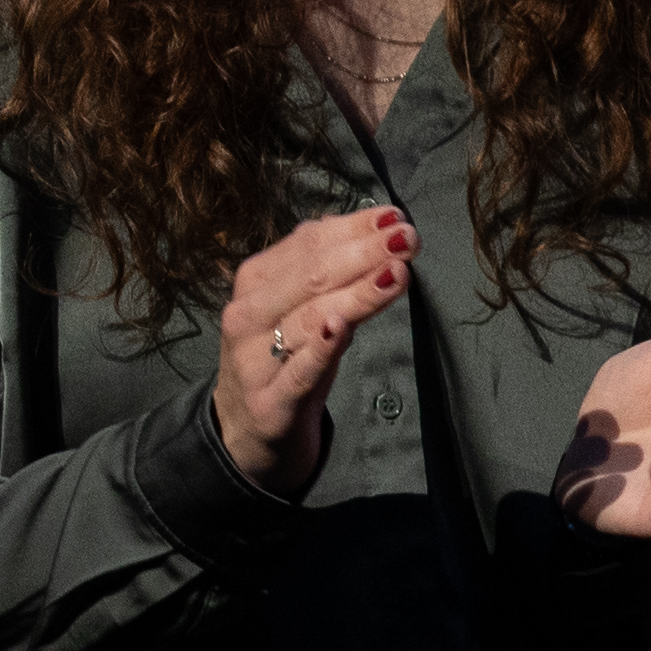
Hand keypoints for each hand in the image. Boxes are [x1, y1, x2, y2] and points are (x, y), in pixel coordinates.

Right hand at [211, 206, 409, 494]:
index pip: (307, 244)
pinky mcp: (270, 404)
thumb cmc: (283, 360)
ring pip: (309, 319)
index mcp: (255, 282)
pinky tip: (341, 326)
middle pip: (310, 276)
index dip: (354, 228)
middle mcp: (248, 316)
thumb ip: (324, 271)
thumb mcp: (298, 310)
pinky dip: (319, 348)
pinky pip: (298, 372)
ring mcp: (254, 361)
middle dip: (363, 252)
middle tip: (408, 237)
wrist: (243, 433)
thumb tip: (370, 226)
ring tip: (395, 272)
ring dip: (355, 293)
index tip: (397, 217)